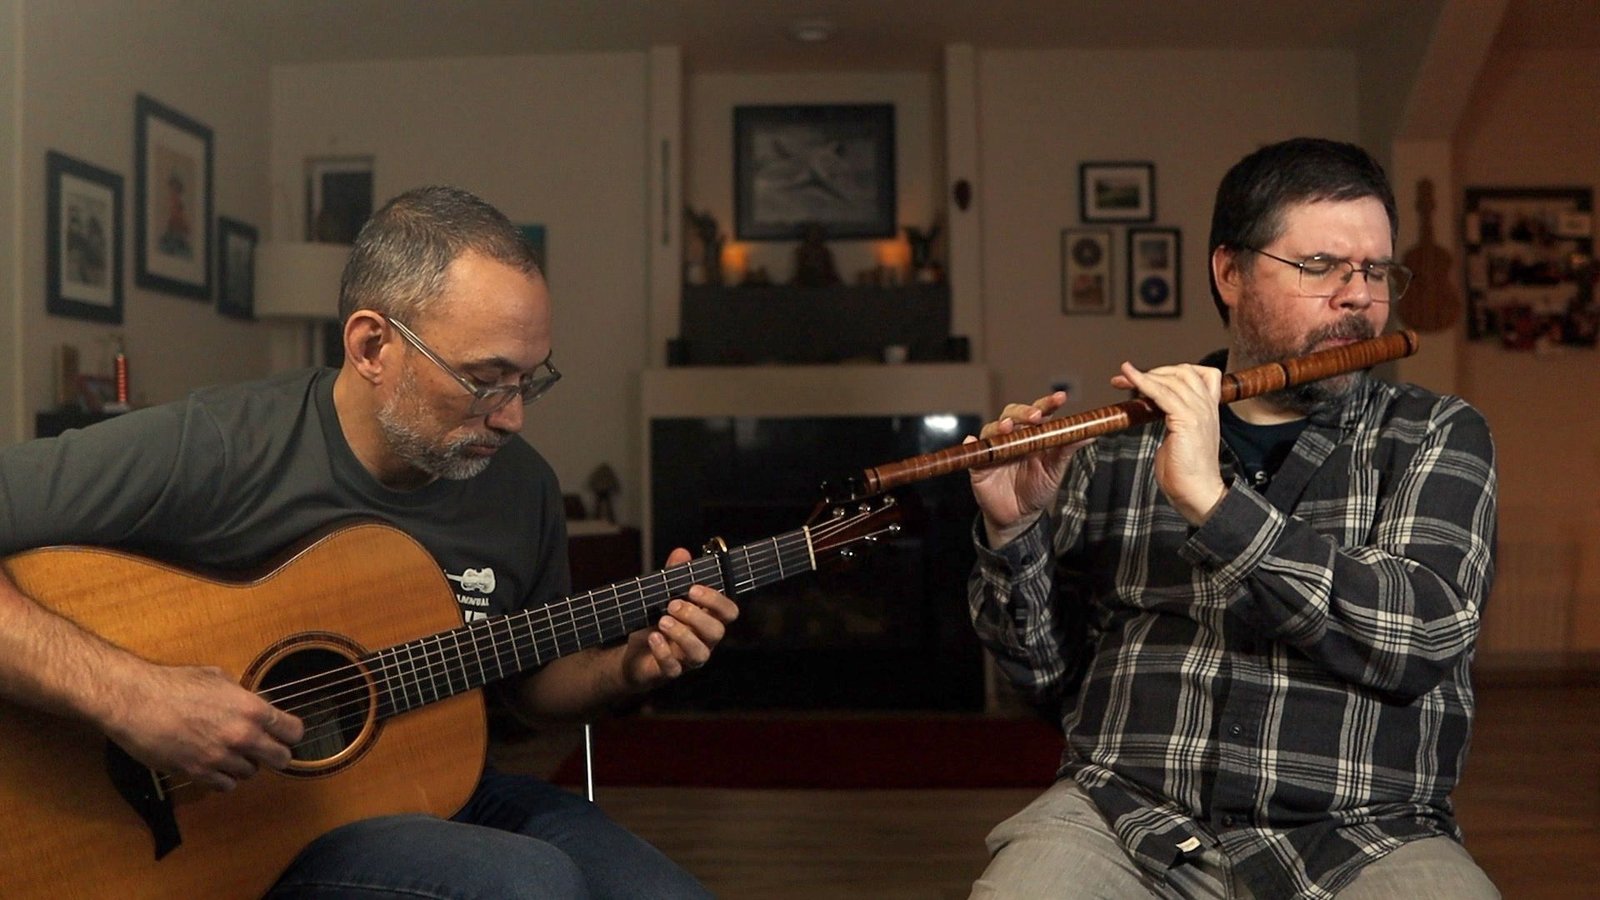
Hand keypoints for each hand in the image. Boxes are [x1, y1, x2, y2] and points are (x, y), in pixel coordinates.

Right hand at [100, 661, 304, 792]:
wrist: (136, 701)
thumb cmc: (174, 684)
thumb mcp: (219, 679)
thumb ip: (244, 697)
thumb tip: (257, 706)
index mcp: (252, 710)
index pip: (293, 731)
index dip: (291, 733)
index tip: (286, 734)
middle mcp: (242, 737)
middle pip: (280, 759)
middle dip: (275, 754)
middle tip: (265, 749)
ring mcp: (221, 758)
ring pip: (250, 773)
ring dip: (244, 765)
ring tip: (230, 752)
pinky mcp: (198, 773)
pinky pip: (224, 786)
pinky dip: (223, 778)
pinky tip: (214, 764)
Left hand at [620, 548, 739, 690]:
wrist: (633, 654)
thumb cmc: (657, 622)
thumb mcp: (663, 596)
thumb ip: (673, 576)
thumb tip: (682, 552)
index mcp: (708, 619)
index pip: (729, 612)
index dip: (716, 600)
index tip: (693, 588)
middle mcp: (704, 641)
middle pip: (717, 631)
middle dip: (696, 615)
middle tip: (672, 604)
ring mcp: (688, 659)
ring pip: (699, 653)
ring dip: (682, 634)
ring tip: (662, 620)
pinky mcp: (670, 672)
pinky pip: (674, 669)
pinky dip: (663, 652)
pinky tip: (652, 638)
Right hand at [969, 390, 1084, 546]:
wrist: (1019, 516)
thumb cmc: (1038, 489)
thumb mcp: (1055, 469)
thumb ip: (1067, 449)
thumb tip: (1090, 433)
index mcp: (1032, 434)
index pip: (1039, 413)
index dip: (1047, 403)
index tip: (1060, 398)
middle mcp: (1011, 436)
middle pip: (1012, 415)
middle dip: (1022, 413)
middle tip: (1035, 417)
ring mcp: (994, 449)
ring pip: (991, 430)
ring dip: (998, 426)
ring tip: (1007, 428)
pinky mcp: (979, 465)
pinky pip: (972, 452)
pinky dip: (970, 445)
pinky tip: (971, 441)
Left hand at [1110, 361, 1226, 523]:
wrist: (1197, 492)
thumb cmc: (1185, 472)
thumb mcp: (1179, 437)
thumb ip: (1172, 419)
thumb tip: (1154, 410)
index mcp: (1208, 409)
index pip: (1196, 375)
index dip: (1168, 372)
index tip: (1143, 377)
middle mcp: (1207, 406)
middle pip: (1183, 372)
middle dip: (1153, 371)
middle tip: (1125, 377)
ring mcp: (1199, 412)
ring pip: (1172, 380)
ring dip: (1144, 375)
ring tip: (1122, 377)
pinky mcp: (1187, 420)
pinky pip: (1162, 393)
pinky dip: (1143, 381)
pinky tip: (1128, 377)